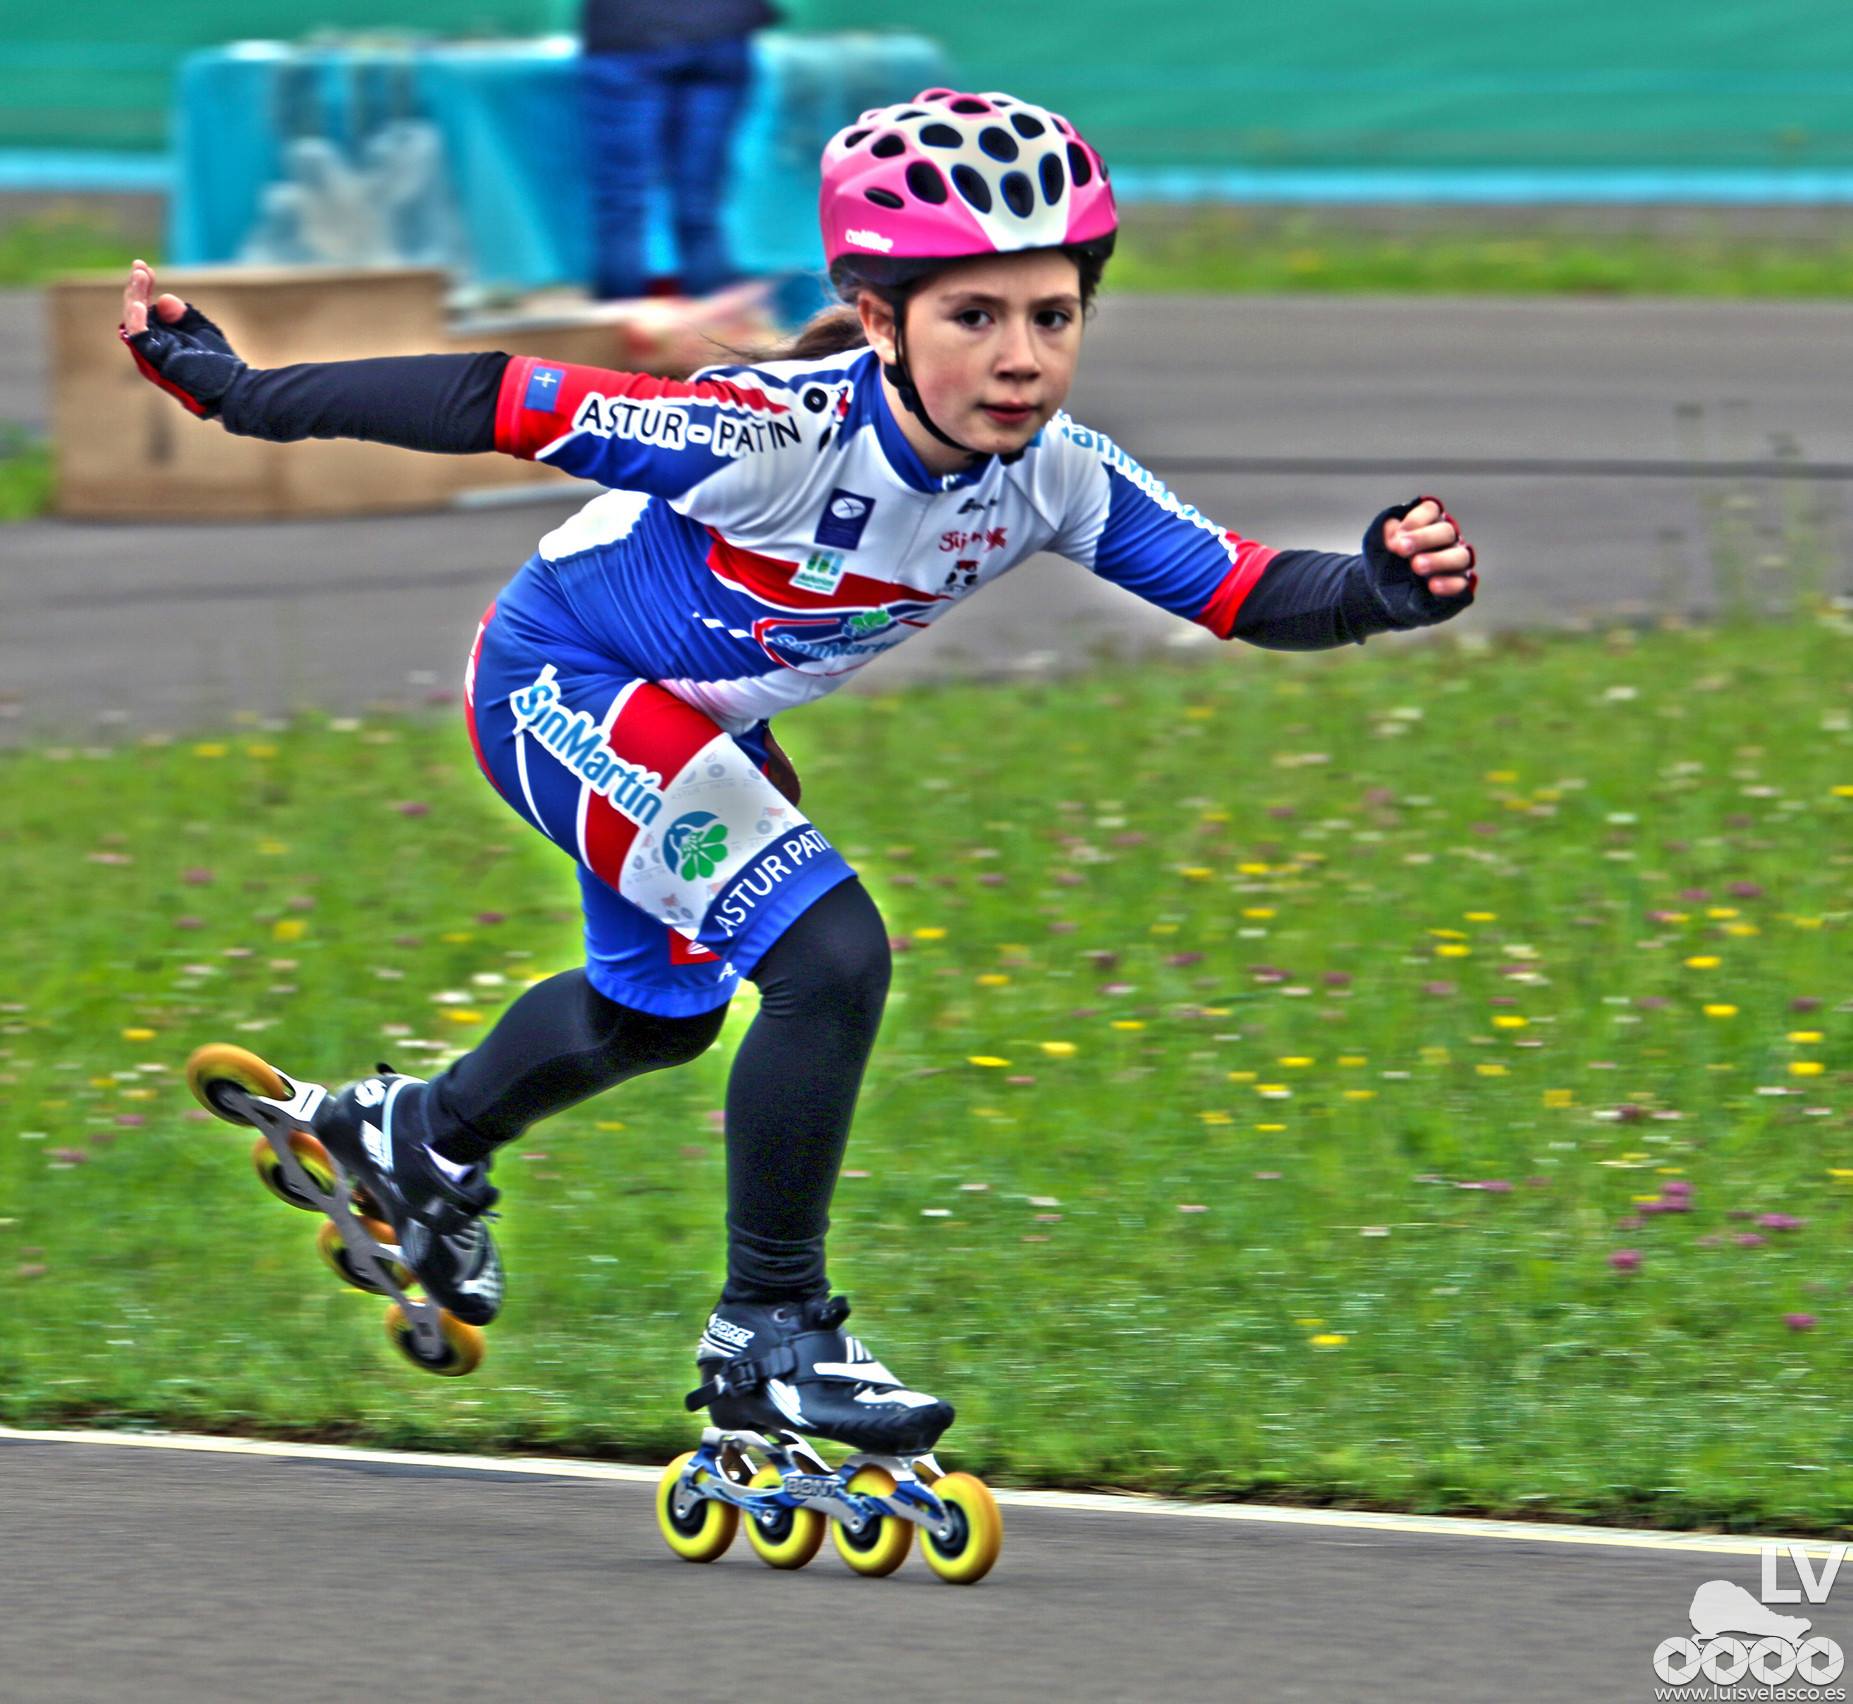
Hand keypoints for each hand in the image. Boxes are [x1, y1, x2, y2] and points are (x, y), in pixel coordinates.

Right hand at [119, 258, 245, 418]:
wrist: (236, 388)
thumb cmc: (220, 364)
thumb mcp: (198, 330)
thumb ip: (180, 315)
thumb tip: (163, 299)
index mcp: (160, 339)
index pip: (145, 309)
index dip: (143, 287)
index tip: (145, 267)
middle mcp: (152, 347)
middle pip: (135, 312)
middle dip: (136, 288)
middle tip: (140, 267)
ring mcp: (152, 356)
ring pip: (133, 322)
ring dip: (134, 297)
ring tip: (140, 277)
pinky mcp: (157, 363)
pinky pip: (140, 340)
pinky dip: (137, 322)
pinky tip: (139, 303)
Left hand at [1380, 496, 1475, 598]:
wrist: (1386, 593)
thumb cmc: (1387, 562)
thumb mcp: (1380, 545)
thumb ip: (1386, 534)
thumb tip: (1393, 530)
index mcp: (1429, 522)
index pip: (1430, 510)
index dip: (1415, 519)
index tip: (1398, 535)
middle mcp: (1447, 540)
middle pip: (1446, 531)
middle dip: (1424, 538)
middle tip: (1402, 549)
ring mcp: (1456, 561)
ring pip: (1460, 556)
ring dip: (1438, 560)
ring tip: (1416, 566)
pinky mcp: (1459, 583)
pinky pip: (1461, 583)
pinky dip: (1449, 584)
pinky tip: (1433, 586)